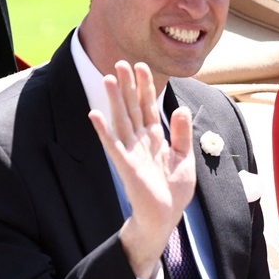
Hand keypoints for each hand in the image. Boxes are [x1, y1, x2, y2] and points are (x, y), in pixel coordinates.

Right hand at [88, 61, 194, 278]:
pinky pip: (113, 145)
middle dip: (128, 86)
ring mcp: (131, 152)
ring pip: (121, 120)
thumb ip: (181, 134)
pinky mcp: (125, 165)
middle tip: (120, 63)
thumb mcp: (184, 158)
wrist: (166, 215)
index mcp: (155, 138)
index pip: (149, 107)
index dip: (146, 87)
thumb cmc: (173, 189)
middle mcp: (140, 141)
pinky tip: (94, 114)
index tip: (141, 66)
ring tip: (108, 79)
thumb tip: (181, 109)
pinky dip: (104, 130)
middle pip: (133, 108)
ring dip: (114, 100)